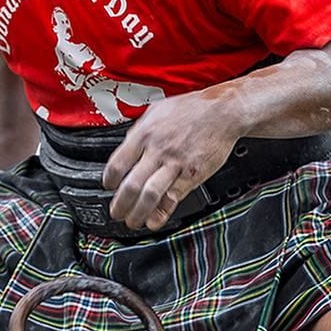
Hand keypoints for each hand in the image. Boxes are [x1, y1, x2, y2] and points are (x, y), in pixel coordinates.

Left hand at [103, 91, 241, 229]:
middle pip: (131, 184)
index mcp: (145, 134)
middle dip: (120, 204)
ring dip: (138, 212)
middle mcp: (158, 150)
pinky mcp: (192, 174)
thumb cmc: (192, 109)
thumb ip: (140, 129)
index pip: (118, 163)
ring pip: (150, 194)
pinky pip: (173, 197)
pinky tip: (154, 220)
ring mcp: (175, 164)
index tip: (108, 187)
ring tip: (132, 221)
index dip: (109, 180)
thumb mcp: (157, 110)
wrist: (222, 111)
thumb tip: (127, 143)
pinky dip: (162, 212)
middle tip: (115, 213)